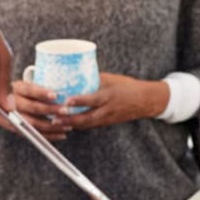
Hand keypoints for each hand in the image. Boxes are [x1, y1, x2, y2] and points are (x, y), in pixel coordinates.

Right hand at [0, 80, 72, 140]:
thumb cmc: (10, 93)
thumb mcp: (18, 86)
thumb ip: (33, 89)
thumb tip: (58, 93)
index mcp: (14, 88)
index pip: (28, 89)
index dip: (41, 92)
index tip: (55, 95)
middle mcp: (11, 102)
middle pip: (32, 107)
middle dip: (50, 110)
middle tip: (65, 111)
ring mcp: (12, 117)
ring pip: (34, 124)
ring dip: (52, 126)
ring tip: (68, 126)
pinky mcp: (15, 128)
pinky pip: (33, 134)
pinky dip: (48, 136)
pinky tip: (60, 135)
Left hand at [53, 72, 169, 129]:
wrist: (145, 101)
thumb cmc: (127, 86)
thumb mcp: (111, 79)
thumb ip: (94, 78)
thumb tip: (76, 73)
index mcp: (109, 96)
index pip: (92, 100)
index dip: (79, 101)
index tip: (66, 101)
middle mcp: (107, 110)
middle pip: (86, 118)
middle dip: (69, 119)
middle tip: (55, 117)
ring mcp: (107, 118)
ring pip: (87, 124)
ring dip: (71, 124)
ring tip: (56, 122)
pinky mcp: (107, 123)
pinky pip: (91, 125)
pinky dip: (79, 125)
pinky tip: (68, 123)